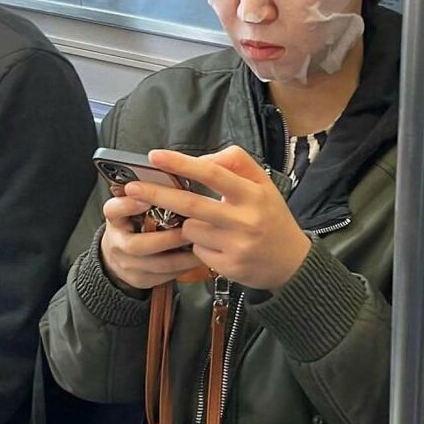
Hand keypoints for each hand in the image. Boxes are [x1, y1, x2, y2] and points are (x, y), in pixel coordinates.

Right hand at [100, 193, 202, 290]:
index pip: (114, 210)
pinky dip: (185, 267)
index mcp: (115, 218)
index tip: (147, 198)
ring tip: (202, 244)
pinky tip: (199, 257)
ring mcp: (127, 264)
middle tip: (189, 229)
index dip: (129, 205)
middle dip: (167, 238)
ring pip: (156, 265)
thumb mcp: (134, 204)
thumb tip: (178, 172)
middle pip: (137, 245)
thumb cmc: (134, 223)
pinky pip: (165, 276)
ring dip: (182, 255)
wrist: (118, 255)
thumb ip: (150, 192)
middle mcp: (117, 242)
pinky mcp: (140, 280)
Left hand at [123, 147, 311, 290]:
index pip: (212, 173)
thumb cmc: (271, 217)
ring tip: (211, 225)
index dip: (181, 164)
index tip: (155, 157)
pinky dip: (201, 244)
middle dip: (157, 195)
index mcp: (253, 194)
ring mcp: (236, 245)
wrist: (292, 262)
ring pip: (191, 229)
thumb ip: (235, 164)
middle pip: (191, 205)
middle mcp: (245, 220)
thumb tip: (199, 161)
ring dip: (189, 224)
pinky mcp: (228, 267)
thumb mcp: (263, 184)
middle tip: (132, 188)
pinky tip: (219, 245)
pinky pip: (198, 250)